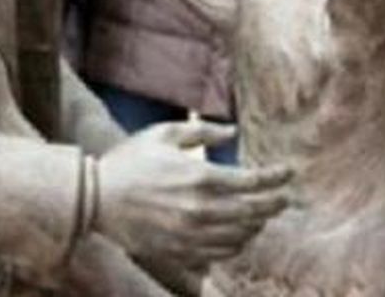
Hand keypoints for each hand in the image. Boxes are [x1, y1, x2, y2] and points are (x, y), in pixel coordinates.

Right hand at [95, 121, 291, 267]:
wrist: (96, 198)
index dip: (276, 177)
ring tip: (262, 215)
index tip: (288, 172)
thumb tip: (233, 131)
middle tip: (285, 197)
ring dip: (257, 224)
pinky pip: (221, 253)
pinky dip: (237, 244)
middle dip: (275, 203)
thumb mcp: (164, 133)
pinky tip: (239, 235)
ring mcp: (192, 235)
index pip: (254, 181)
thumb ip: (203, 131)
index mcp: (200, 176)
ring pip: (241, 235)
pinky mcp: (181, 252)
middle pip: (255, 211)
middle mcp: (202, 209)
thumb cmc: (130, 160)